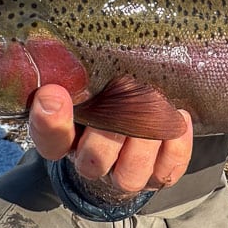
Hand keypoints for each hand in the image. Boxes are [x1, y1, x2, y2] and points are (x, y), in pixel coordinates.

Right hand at [28, 83, 193, 193]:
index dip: (49, 120)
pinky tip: (179, 116)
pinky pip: (167, 171)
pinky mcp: (156, 177)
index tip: (53, 93)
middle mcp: (91, 163)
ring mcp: (124, 174)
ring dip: (144, 142)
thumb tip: (82, 50)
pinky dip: (176, 144)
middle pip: (92, 161)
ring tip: (156, 108)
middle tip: (123, 99)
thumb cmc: (104, 102)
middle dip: (110, 132)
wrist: (129, 137)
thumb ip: (78, 77)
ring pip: (129, 175)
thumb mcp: (85, 88)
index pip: (49, 138)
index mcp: (66, 139)